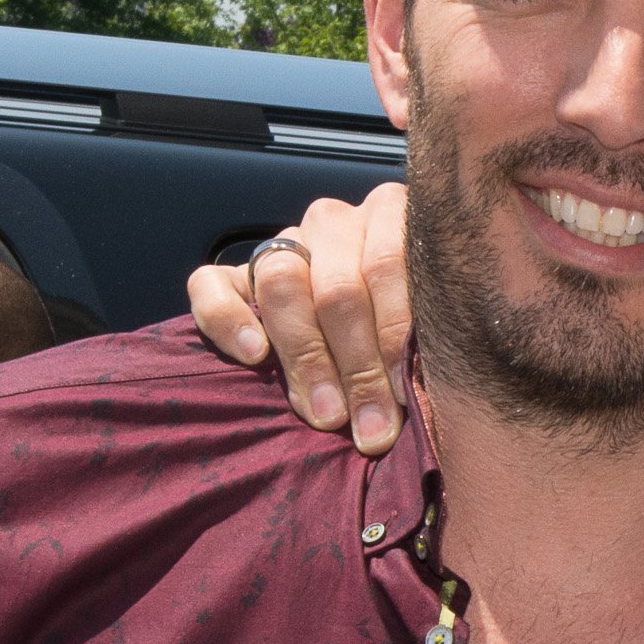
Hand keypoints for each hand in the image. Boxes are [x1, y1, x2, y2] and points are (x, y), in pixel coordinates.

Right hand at [184, 180, 412, 450]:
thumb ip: (430, 343)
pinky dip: (228, 320)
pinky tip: (255, 356)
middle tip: (371, 426)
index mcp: (389, 218)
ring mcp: (282, 244)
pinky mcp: (233, 274)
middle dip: (356, 365)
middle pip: (336, 287)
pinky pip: (211, 284)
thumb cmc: (414, 338)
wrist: (363, 328)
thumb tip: (424, 400)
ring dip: (306, 357)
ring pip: (280, 282)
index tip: (403, 391)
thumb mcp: (432, 327)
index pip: (387, 262)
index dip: (395, 332)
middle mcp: (335, 223)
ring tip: (326, 414)